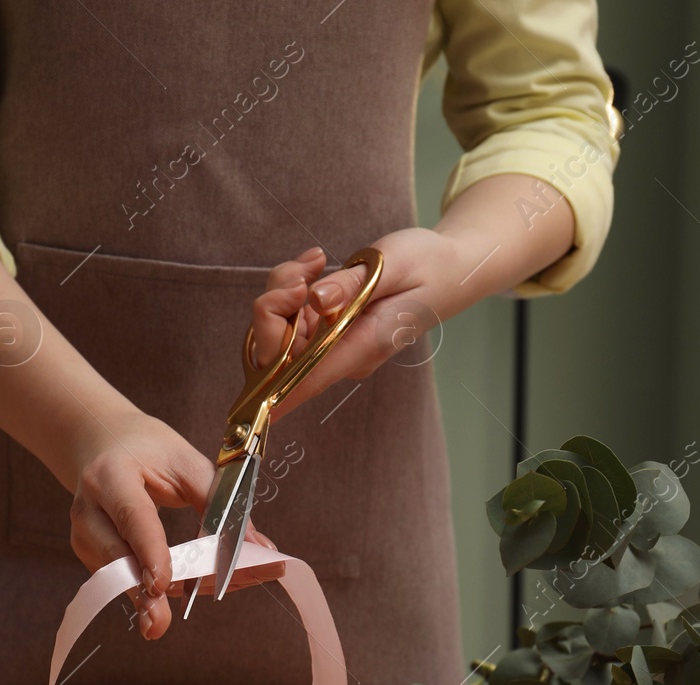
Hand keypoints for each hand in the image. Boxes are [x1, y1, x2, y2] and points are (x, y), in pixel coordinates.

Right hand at [66, 409, 283, 639]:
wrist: (101, 444)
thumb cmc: (148, 451)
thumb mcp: (185, 461)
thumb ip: (221, 501)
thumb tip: (258, 548)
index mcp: (110, 475)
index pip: (131, 517)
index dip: (148, 551)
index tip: (162, 585)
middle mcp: (89, 508)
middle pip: (116, 558)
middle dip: (142, 593)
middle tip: (159, 625)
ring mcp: (85, 536)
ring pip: (120, 578)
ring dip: (159, 595)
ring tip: (194, 606)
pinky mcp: (91, 557)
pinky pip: (126, 580)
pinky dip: (157, 590)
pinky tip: (189, 591)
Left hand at [247, 229, 469, 416]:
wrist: (451, 268)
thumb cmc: (429, 265)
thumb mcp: (394, 262)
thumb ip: (353, 283)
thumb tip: (314, 300)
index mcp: (363, 344)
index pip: (309, 377)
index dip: (275, 391)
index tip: (248, 406)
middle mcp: (345, 355)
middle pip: (282, 351)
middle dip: (274, 307)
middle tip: (303, 271)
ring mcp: (336, 346)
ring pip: (282, 331)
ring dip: (284, 291)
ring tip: (316, 261)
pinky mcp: (331, 333)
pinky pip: (294, 319)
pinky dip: (293, 290)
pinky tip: (317, 267)